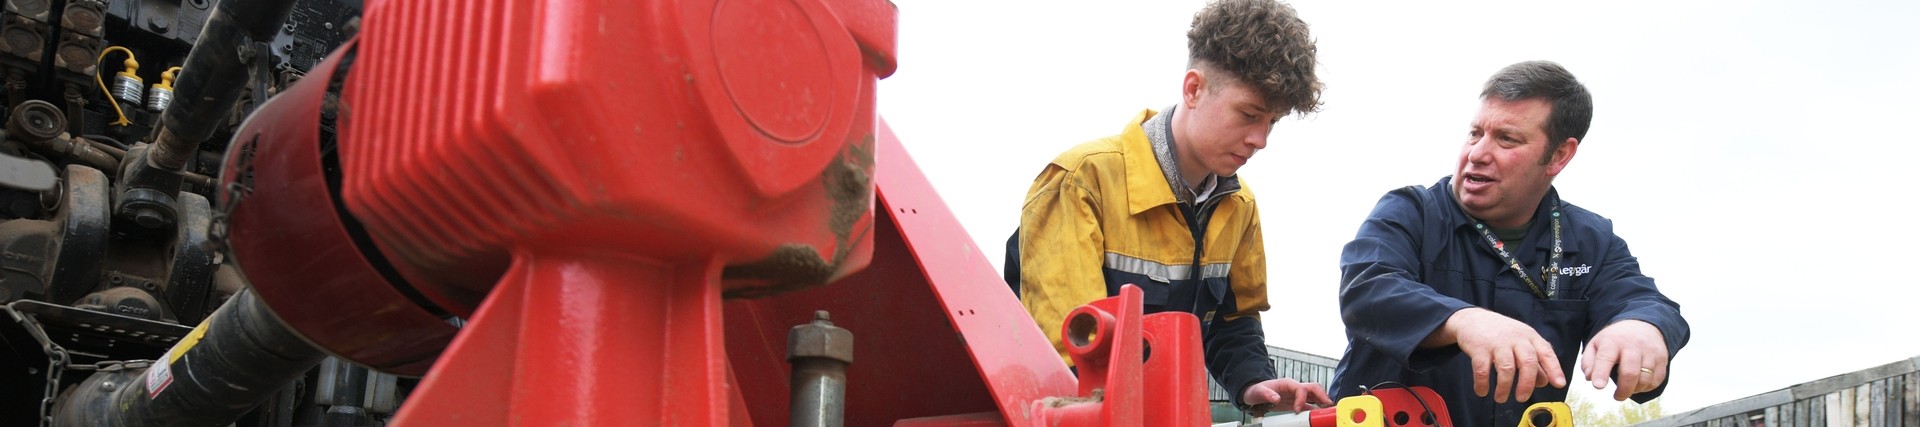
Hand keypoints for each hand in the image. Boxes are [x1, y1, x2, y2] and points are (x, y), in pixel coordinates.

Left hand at [1241, 378, 1332, 415]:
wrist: (1255, 394)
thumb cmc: (1257, 390)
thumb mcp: (1259, 391)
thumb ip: (1267, 394)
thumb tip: (1276, 398)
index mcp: (1288, 383)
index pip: (1301, 388)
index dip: (1301, 399)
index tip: (1297, 410)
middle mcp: (1295, 388)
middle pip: (1314, 388)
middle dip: (1322, 395)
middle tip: (1327, 406)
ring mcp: (1298, 395)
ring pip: (1315, 395)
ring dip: (1323, 401)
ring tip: (1328, 410)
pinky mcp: (1297, 403)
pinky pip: (1310, 405)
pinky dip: (1316, 409)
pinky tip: (1319, 415)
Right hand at [1437, 308, 1566, 402]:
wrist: (1471, 318)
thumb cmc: (1500, 333)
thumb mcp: (1521, 341)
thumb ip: (1534, 359)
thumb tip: (1544, 381)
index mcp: (1529, 337)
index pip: (1546, 353)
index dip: (1554, 369)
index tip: (1559, 384)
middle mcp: (1516, 339)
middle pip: (1528, 362)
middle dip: (1527, 384)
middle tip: (1522, 398)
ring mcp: (1497, 343)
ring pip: (1506, 368)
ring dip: (1504, 387)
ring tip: (1501, 398)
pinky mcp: (1479, 347)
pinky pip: (1482, 369)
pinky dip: (1482, 384)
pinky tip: (1482, 391)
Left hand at [1582, 320, 1668, 400]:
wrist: (1641, 325)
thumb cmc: (1615, 340)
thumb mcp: (1596, 344)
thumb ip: (1588, 361)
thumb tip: (1590, 378)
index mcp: (1612, 342)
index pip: (1605, 358)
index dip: (1601, 373)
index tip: (1598, 386)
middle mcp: (1632, 345)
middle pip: (1630, 372)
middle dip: (1623, 390)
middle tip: (1617, 396)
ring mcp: (1649, 351)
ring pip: (1645, 378)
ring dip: (1635, 389)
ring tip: (1628, 388)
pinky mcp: (1662, 358)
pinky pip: (1657, 379)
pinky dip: (1647, 387)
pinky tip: (1639, 385)